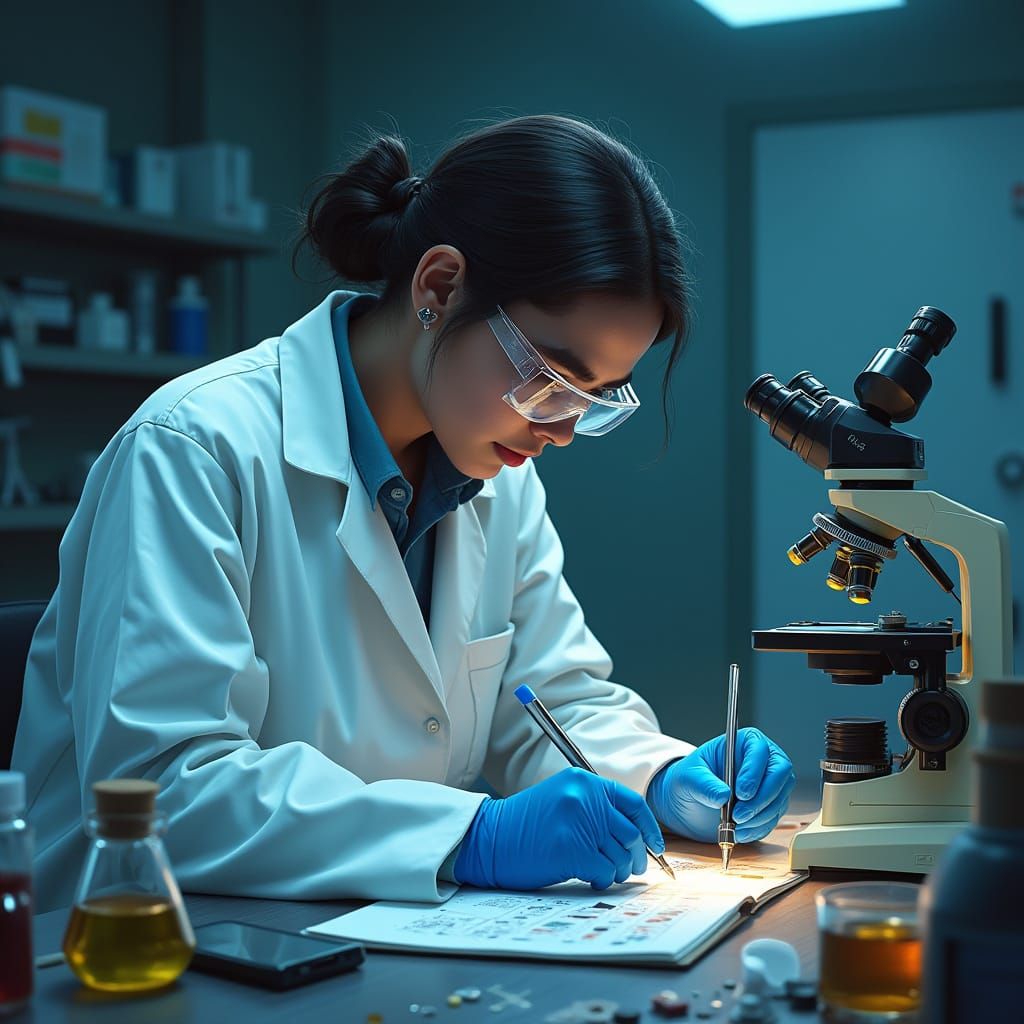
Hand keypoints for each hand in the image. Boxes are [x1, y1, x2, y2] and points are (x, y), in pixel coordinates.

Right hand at [453, 767, 665, 890]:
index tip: (656, 846)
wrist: (489, 838)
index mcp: (584, 780)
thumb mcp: (563, 799)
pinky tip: (593, 878)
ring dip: (619, 871)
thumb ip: (596, 807)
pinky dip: (604, 879)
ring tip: (607, 874)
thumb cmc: (526, 825)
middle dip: (638, 856)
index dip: (650, 828)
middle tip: (633, 869)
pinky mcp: (571, 850)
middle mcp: (583, 797)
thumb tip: (637, 836)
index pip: (633, 803)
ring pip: (621, 854)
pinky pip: (605, 870)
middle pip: (631, 832)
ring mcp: (577, 822)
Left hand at [646, 728, 795, 843]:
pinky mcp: (771, 806)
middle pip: (780, 773)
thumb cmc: (690, 780)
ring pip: (779, 798)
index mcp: (743, 742)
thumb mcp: (687, 778)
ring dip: (759, 817)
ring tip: (734, 826)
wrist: (691, 802)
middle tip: (739, 815)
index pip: (759, 750)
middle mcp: (762, 760)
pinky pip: (774, 818)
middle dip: (762, 798)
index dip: (754, 771)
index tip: (741, 793)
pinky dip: (758, 828)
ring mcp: (770, 784)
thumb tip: (722, 795)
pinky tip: (739, 832)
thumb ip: (703, 784)